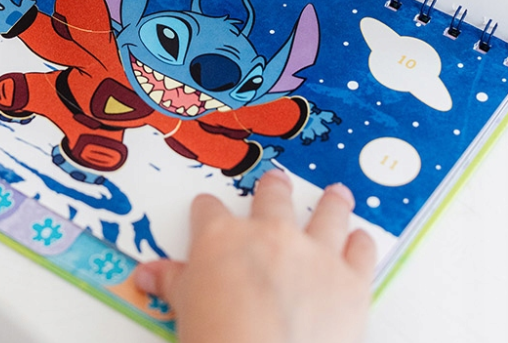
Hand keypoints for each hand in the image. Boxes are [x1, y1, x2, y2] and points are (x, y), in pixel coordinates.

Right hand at [135, 170, 375, 342]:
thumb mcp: (185, 310)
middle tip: (277, 181)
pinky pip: (359, 253)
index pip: (209, 210)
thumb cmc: (216, 338)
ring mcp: (313, 254)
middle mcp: (269, 234)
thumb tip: (146, 275)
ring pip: (326, 215)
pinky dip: (361, 245)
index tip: (207, 211)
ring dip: (331, 203)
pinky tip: (361, 238)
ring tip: (336, 193)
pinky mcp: (350, 282)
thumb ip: (172, 284)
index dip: (207, 211)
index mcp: (222, 238)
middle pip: (272, 199)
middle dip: (273, 189)